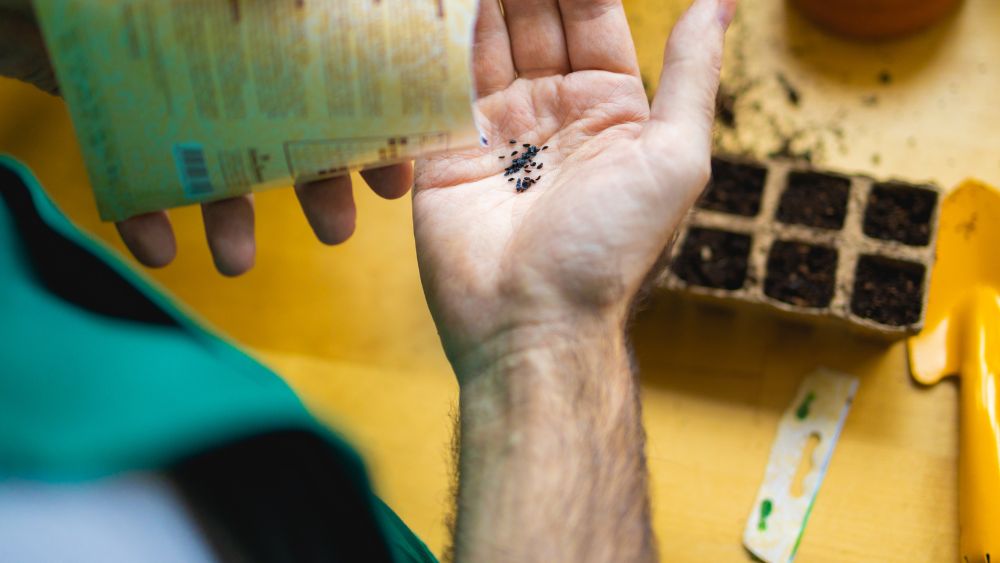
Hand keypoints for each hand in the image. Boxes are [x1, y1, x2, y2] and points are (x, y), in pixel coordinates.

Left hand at [0, 0, 410, 275]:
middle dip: (314, 187)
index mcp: (261, 20)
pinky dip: (144, 214)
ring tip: (236, 264)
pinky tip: (158, 248)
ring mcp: (166, 84)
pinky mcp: (110, 109)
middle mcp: (221, 50)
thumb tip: (305, 7)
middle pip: (287, 127)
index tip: (395, 179)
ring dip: (231, 218)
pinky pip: (133, 172)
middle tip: (337, 231)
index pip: (336, 77)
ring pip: (214, 159)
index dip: (372, 128)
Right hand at [414, 0, 734, 375]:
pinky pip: (438, 81)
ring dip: (480, 1)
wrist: (532, 324)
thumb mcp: (674, 158)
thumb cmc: (613, 249)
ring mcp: (497, 128)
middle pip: (533, 19)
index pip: (590, 17)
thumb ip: (691, 74)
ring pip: (483, 40)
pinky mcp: (445, 149)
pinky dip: (435, 37)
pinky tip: (437, 4)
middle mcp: (553, 111)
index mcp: (611, 110)